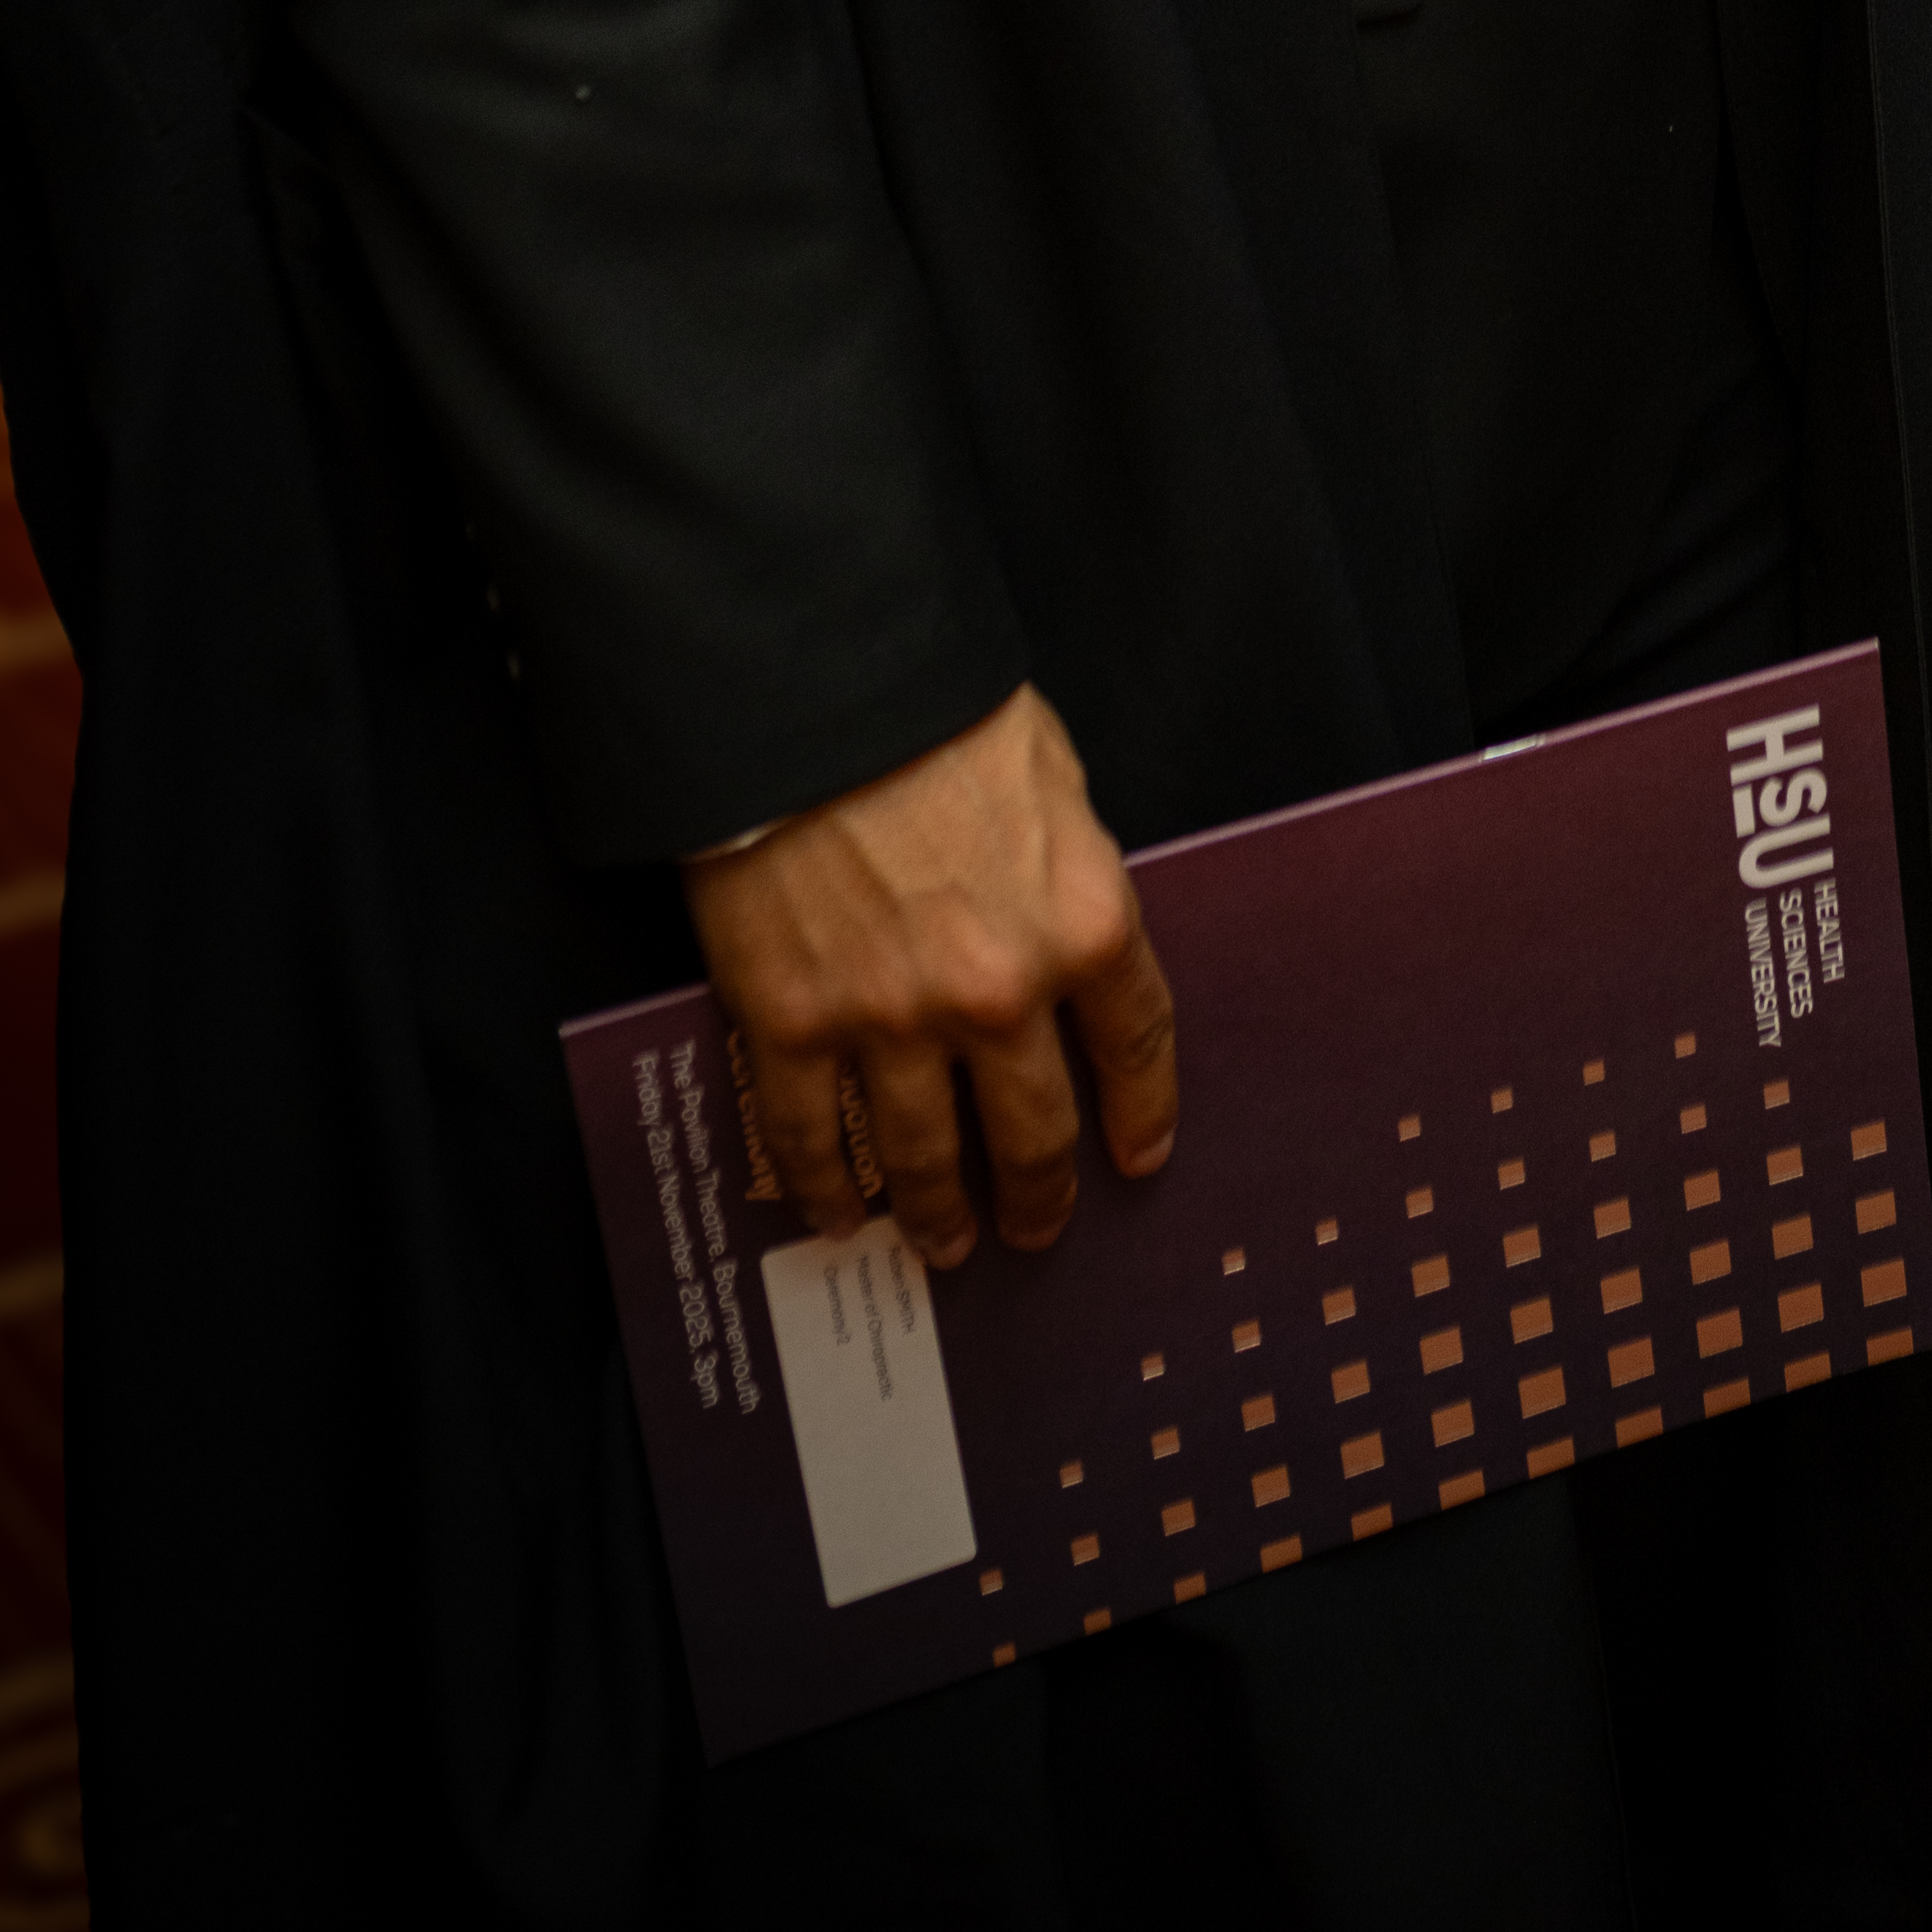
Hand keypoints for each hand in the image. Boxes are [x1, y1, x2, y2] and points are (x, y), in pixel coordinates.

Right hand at [690, 679, 1176, 1270]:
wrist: (812, 689)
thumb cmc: (936, 712)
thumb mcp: (1050, 780)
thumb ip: (1067, 875)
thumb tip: (1066, 937)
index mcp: (1083, 922)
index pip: (1134, 1046)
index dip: (1139, 1114)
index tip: (1136, 1157)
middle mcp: (999, 993)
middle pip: (1034, 1129)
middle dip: (1040, 1191)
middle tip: (1036, 1225)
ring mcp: (891, 1020)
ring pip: (927, 1157)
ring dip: (941, 1214)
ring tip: (947, 1243)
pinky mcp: (792, 1024)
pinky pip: (813, 1139)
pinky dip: (828, 1191)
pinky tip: (840, 1216)